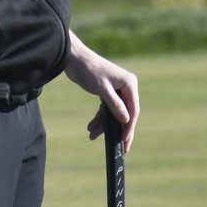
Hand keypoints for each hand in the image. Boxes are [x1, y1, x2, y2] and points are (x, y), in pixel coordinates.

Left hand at [63, 31, 140, 152]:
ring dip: (104, 125)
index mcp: (129, 84)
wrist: (73, 59)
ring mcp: (116, 90)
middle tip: (119, 147)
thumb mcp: (102, 89)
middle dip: (119, 130)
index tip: (124, 140)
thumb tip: (126, 120)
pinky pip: (106, 109)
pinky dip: (99, 118)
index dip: (129, 126)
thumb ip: (115, 105)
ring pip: (114, 113)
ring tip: (92, 135)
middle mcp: (125, 87)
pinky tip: (91, 127)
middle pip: (125, 113)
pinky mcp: (106, 92)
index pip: (133, 110)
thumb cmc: (89, 70)